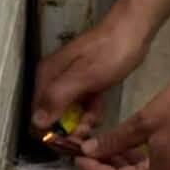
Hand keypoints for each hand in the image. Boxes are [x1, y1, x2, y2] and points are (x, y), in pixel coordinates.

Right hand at [32, 5, 150, 136]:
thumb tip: (35, 123)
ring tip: (96, 118)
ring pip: (67, 113)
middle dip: (68, 129)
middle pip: (51, 117)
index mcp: (47, 77)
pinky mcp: (84, 82)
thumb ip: (58, 98)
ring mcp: (69, 81)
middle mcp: (52, 80)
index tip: (72, 140)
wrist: (134, 29)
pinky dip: (90, 111)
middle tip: (89, 129)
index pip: (36, 117)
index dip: (51, 133)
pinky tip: (100, 107)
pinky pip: (81, 105)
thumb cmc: (110, 52)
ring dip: (81, 122)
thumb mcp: (84, 77)